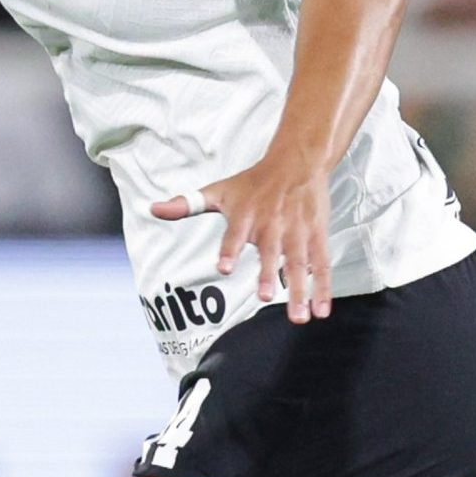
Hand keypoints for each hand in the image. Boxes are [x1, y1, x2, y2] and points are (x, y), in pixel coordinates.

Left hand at [152, 157, 333, 322]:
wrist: (297, 160)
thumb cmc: (253, 182)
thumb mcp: (219, 190)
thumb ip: (186, 204)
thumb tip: (153, 209)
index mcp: (247, 215)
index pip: (235, 234)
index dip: (229, 250)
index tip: (223, 267)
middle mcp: (272, 224)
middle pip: (271, 251)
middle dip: (268, 274)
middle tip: (264, 298)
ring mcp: (297, 231)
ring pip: (299, 263)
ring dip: (300, 290)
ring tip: (299, 316)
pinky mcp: (316, 235)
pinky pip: (320, 264)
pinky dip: (322, 287)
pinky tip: (321, 310)